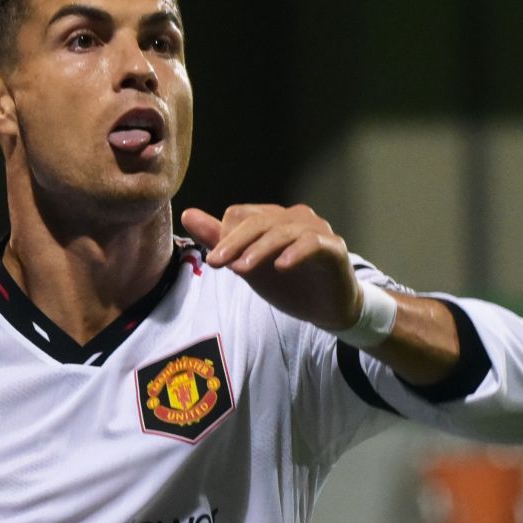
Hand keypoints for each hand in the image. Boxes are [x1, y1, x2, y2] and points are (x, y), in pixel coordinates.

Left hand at [181, 204, 359, 332]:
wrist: (326, 309)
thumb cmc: (288, 283)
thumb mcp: (248, 264)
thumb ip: (219, 240)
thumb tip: (188, 214)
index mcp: (273, 218)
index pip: (241, 215)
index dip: (225, 237)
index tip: (214, 262)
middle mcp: (295, 218)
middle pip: (259, 221)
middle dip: (235, 242)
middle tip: (216, 263)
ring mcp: (316, 230)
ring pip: (283, 231)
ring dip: (260, 249)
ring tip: (242, 269)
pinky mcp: (334, 248)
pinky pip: (314, 244)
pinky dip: (296, 253)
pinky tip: (281, 266)